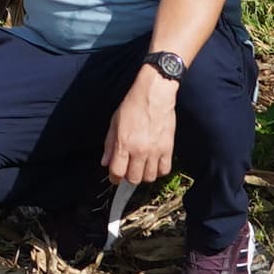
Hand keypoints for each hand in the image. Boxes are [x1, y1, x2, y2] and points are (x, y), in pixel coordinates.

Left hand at [101, 65, 181, 185]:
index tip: (115, 177)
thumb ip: (109, 144)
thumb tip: (105, 162)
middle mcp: (139, 150)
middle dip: (128, 177)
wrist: (154, 94)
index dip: (114, 178)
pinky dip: (159, 171)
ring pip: (149, 177)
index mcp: (124, 143)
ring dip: (144, 175)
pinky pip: (165, 170)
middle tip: (128, 170)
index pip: (117, 171)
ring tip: (141, 167)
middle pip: (134, 179)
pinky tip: (154, 164)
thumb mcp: (114, 122)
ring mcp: (155, 151)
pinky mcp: (168, 148)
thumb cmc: (133, 105)